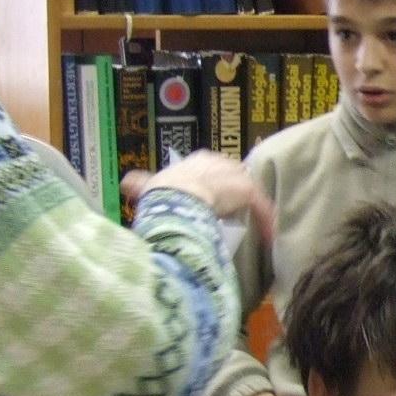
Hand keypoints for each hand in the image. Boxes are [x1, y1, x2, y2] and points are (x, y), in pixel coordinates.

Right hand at [124, 152, 274, 242]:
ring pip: (250, 192)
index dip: (215, 184)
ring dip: (257, 210)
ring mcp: (236, 176)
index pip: (213, 168)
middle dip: (239, 194)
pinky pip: (261, 207)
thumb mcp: (148, 186)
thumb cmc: (161, 193)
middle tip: (240, 214)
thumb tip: (125, 182)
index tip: (215, 199)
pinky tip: (271, 236)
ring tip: (262, 227)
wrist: (174, 198)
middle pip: (235, 177)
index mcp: (198, 159)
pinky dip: (266, 221)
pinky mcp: (248, 192)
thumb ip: (139, 184)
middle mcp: (220, 162)